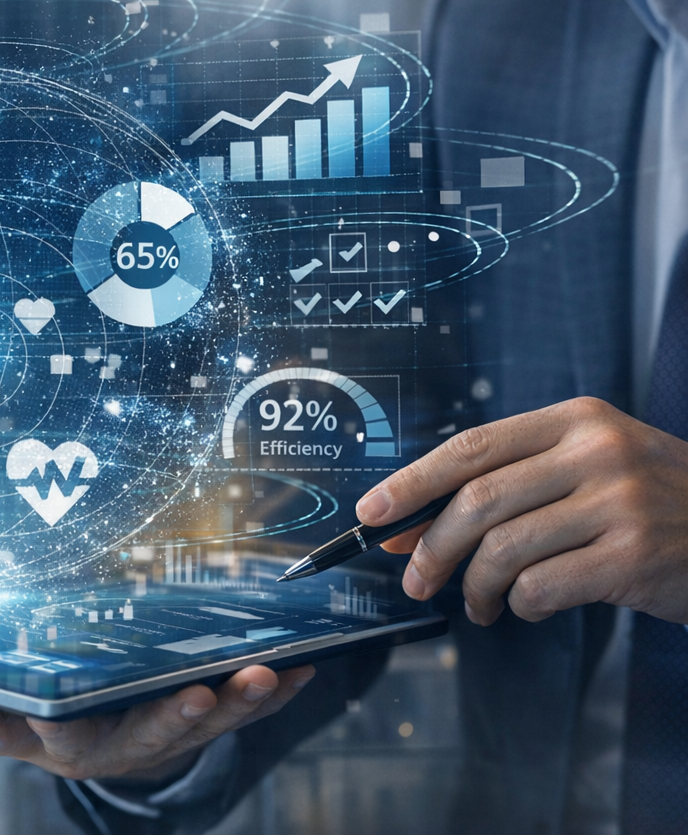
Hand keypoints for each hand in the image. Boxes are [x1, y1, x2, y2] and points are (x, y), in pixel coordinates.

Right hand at [0, 664, 313, 782]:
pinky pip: (237, 716)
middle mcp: (95, 748)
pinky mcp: (196, 729)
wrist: (112, 757)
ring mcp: (149, 742)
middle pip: (117, 743)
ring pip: (189, 730)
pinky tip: (297, 667)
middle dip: (156, 721)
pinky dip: (270, 695)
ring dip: (226, 707)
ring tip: (256, 676)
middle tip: (186, 697)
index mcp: (36, 739)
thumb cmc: (46, 719)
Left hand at [358, 397, 687, 623]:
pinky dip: (521, 605)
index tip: (371, 513)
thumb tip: (409, 525)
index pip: (470, 447)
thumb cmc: (657, 503)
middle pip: (476, 502)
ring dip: (476, 588)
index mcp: (576, 420)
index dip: (411, 482)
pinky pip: (541, 587)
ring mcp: (620, 504)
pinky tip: (528, 607)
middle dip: (430, 548)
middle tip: (415, 580)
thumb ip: (510, 484)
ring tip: (481, 604)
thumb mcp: (593, 467)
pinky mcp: (634, 557)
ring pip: (502, 550)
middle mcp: (597, 453)